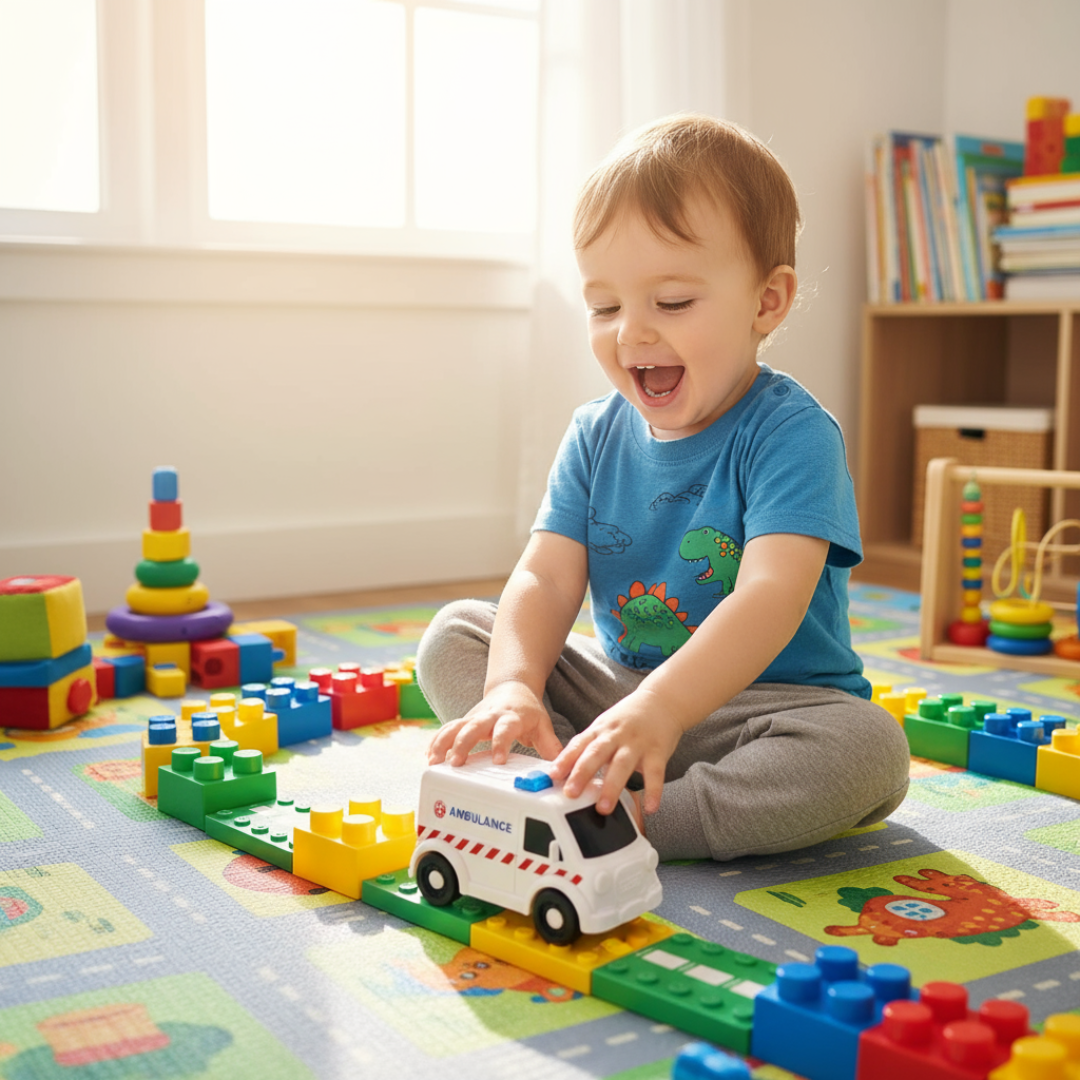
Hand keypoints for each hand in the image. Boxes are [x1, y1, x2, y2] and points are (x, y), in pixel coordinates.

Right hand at [427, 681, 563, 766]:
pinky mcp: (464, 720)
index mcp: (510, 717)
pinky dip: (436, 741)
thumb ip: (550, 745)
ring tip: (433, 762)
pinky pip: (447, 729)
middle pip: (473, 726)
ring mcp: (474, 717)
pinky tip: (429, 756)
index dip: (501, 743)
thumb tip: (561, 768)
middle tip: (456, 763)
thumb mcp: (542, 725)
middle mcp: (489, 716)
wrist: (513, 687)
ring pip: (455, 726)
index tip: (498, 761)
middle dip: (463, 744)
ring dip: (443, 743)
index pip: (505, 729)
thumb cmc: (528, 711)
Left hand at [549, 688, 681, 815]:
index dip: (565, 759)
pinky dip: (653, 791)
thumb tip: (566, 772)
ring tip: (604, 808)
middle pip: (596, 753)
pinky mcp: (657, 751)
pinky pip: (655, 773)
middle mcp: (616, 735)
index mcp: (600, 730)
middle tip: (571, 793)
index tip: (553, 775)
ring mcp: (637, 743)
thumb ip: (589, 747)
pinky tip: (650, 808)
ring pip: (622, 765)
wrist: (661, 700)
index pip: (579, 744)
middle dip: (582, 773)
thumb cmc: (628, 718)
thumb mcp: (605, 727)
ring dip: (612, 787)